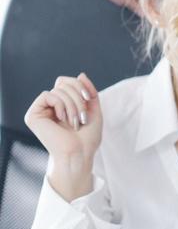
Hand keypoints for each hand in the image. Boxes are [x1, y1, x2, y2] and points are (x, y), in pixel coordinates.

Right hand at [25, 74, 102, 200]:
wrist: (79, 154)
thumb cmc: (87, 137)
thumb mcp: (93, 109)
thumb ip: (88, 91)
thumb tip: (81, 74)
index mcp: (62, 104)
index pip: (67, 81)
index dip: (80, 85)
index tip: (90, 98)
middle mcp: (49, 106)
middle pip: (63, 83)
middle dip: (78, 97)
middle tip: (83, 116)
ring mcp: (40, 110)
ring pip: (58, 89)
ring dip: (73, 104)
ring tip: (76, 121)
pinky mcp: (33, 115)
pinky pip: (47, 95)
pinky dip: (61, 105)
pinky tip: (62, 118)